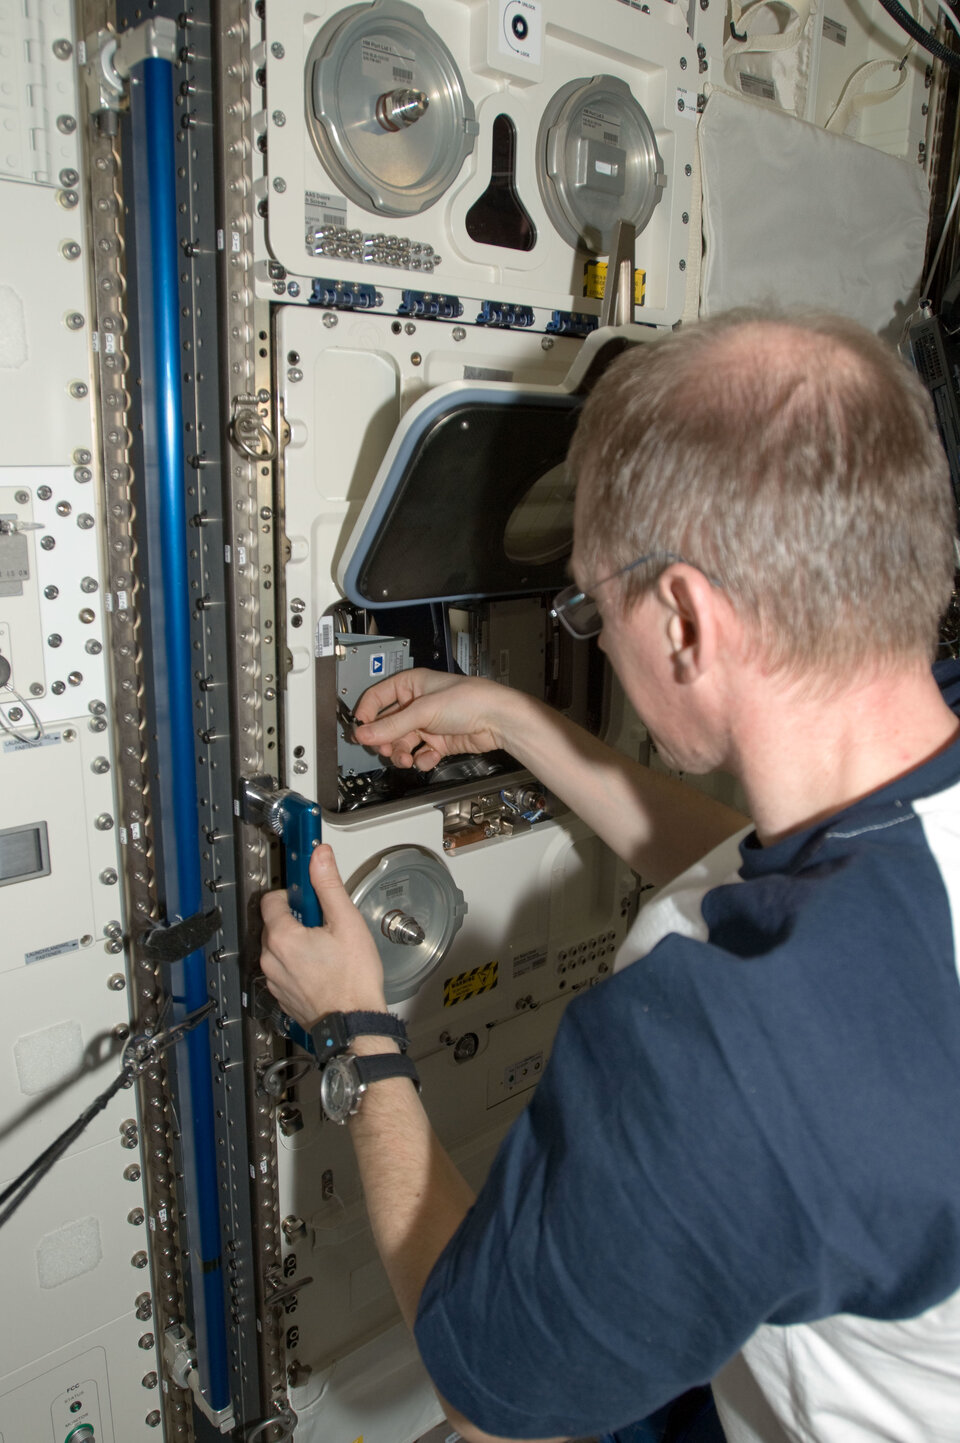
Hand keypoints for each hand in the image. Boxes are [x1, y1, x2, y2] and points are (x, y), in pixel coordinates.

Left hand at [260, 844, 386, 1026]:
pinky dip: (297, 965)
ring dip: (296, 943)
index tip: (307, 893)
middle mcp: (270, 959)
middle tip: (324, 924)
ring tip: (326, 948)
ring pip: (278, 948)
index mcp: (281, 937)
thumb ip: (329, 885)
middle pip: (274, 923)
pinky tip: (322, 968)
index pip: (271, 899)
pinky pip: (283, 970)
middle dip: (296, 918)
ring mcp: (274, 980)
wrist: (354, 1024)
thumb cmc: (353, 980)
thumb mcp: (346, 922)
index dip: (291, 893)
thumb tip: (320, 857)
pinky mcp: (282, 996)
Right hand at [353, 669, 515, 770]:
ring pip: (403, 743)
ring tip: (405, 759)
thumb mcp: (423, 711)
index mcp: (411, 685)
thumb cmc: (469, 700)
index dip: (367, 714)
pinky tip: (427, 758)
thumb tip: (364, 733)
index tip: (361, 731)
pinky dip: (421, 759)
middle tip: (385, 748)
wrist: (498, 720)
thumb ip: (391, 725)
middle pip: (388, 725)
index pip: (377, 698)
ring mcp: (428, 724)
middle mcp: (417, 704)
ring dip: (401, 753)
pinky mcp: (439, 742)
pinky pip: (420, 754)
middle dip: (385, 740)